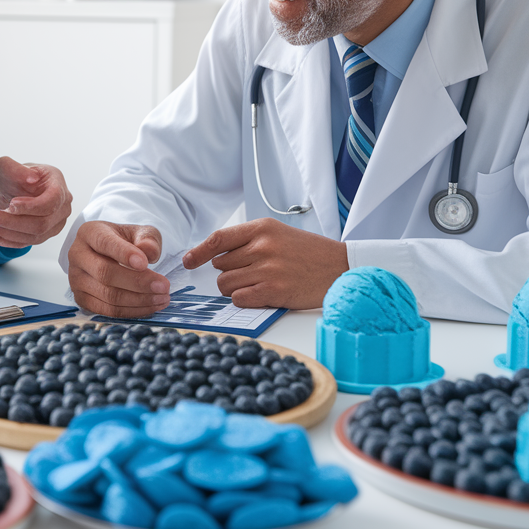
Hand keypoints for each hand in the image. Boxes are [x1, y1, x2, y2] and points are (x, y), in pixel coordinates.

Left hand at [0, 157, 72, 247]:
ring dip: (4, 231)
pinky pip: (23, 244)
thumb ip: (15, 168)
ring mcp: (54, 225)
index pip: (53, 201)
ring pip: (32, 236)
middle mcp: (62, 208)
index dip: (32, 206)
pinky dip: (3, 241)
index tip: (11, 204)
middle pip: (41, 223)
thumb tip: (30, 178)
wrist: (15, 191)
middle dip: (10, 221)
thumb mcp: (9, 166)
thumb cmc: (17, 177)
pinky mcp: (42, 237)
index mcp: (58, 185)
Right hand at [66, 221, 169, 316]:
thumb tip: (149, 252)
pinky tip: (149, 307)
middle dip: (138, 282)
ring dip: (138, 300)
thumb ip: (148, 239)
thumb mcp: (139, 232)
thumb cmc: (125, 241)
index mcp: (89, 233)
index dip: (124, 254)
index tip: (146, 263)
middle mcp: (77, 255)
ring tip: (162, 298)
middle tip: (164, 286)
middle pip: (105, 273)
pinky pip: (107, 310)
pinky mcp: (81, 299)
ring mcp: (76, 280)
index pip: (105, 243)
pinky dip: (131, 311)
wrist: (108, 254)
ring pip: (107, 295)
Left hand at [181, 217, 347, 308]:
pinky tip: (262, 294)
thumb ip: (248, 241)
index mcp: (261, 229)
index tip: (188, 261)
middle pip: (220, 265)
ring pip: (226, 284)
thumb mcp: (278, 234)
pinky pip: (239, 299)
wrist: (340, 268)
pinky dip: (245, 299)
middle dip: (229, 272)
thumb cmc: (308, 253)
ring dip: (235, 288)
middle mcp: (262, 247)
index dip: (198, 251)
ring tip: (257, 284)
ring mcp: (267, 269)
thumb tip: (215, 256)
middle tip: (250, 273)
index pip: (218, 239)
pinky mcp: (274, 291)